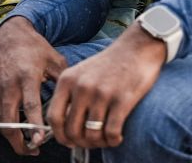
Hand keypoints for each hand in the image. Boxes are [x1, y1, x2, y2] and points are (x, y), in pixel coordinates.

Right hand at [0, 18, 68, 155]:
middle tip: (34, 150)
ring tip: (29, 146)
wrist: (9, 35)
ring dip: (13, 137)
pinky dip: (6, 127)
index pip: (30, 107)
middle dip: (20, 141)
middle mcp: (9, 86)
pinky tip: (19, 132)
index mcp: (27, 76)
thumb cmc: (34, 47)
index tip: (41, 140)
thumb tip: (73, 103)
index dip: (35, 126)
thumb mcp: (54, 59)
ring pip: (1, 123)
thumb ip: (62, 82)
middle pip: (9, 122)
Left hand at [48, 23, 165, 149]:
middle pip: (72, 130)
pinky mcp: (122, 99)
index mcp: (68, 80)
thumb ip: (70, 95)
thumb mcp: (82, 73)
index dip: (60, 136)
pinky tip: (117, 137)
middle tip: (91, 143)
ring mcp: (102, 93)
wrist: (137, 47)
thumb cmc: (110, 64)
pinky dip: (113, 141)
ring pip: (92, 135)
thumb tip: (65, 126)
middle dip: (81, 143)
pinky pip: (111, 132)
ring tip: (105, 140)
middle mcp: (82, 87)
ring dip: (98, 143)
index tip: (69, 142)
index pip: (54, 117)